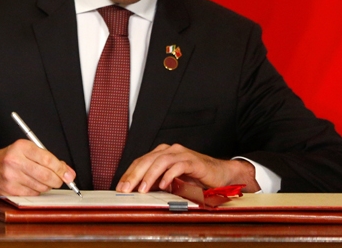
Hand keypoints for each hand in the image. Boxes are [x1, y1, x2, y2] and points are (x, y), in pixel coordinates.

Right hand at [0, 139, 75, 195]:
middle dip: (57, 180)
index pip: (48, 159)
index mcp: (21, 147)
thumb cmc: (9, 157)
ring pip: (41, 186)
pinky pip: (32, 193)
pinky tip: (31, 184)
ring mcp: (11, 177)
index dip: (61, 169)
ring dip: (46, 186)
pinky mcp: (9, 189)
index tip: (69, 175)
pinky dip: (36, 190)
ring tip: (41, 179)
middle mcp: (15, 161)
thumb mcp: (26, 150)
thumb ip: (47, 159)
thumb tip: (67, 172)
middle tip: (59, 180)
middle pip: (46, 176)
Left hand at [117, 143, 258, 192]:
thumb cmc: (195, 178)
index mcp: (162, 153)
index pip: (140, 161)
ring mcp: (181, 154)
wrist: (221, 174)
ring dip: (149, 176)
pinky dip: (169, 176)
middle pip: (147, 160)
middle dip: (134, 175)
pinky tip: (164, 186)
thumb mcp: (171, 181)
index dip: (129, 173)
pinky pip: (178, 166)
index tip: (120, 187)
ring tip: (143, 189)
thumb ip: (157, 182)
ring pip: (160, 161)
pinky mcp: (193, 161)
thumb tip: (138, 191)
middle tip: (126, 188)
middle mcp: (170, 150)